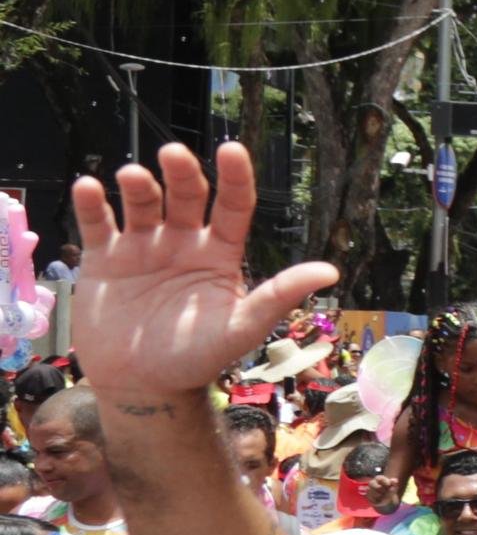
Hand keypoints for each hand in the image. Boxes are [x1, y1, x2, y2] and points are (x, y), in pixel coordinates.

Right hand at [65, 147, 337, 409]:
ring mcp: (142, 247)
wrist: (144, 385)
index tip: (232, 149)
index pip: (232, 205)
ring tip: (132, 175)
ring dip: (137, 185)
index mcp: (219, 252)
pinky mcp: (104, 259)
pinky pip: (98, 224)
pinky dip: (91, 204)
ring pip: (142, 203)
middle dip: (181, 172)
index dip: (235, 177)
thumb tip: (330, 271)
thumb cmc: (197, 357)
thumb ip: (278, 296)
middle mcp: (182, 241)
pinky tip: (87, 188)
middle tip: (173, 154)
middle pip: (185, 195)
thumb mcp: (241, 326)